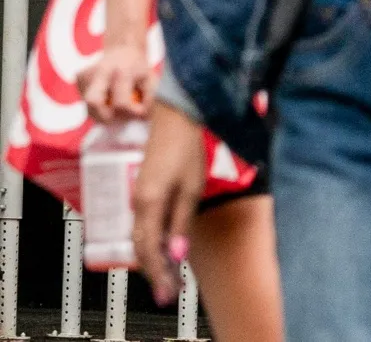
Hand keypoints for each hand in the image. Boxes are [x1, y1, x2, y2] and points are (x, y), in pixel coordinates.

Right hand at [80, 41, 153, 124]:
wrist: (123, 48)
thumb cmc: (138, 67)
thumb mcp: (150, 80)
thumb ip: (148, 100)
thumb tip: (141, 117)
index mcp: (122, 71)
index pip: (121, 103)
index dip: (129, 113)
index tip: (138, 113)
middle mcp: (101, 71)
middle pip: (93, 103)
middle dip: (104, 117)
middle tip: (116, 118)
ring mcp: (86, 74)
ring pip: (87, 106)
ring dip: (100, 112)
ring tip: (114, 104)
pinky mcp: (78, 77)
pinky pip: (84, 101)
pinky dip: (95, 105)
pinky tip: (105, 95)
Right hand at [131, 105, 206, 306]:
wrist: (174, 118)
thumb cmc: (187, 150)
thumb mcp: (190, 189)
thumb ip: (181, 223)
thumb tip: (176, 254)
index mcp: (148, 205)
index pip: (148, 250)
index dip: (159, 275)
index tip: (169, 294)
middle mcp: (137, 204)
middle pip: (142, 247)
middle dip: (156, 272)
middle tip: (171, 292)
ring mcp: (138, 197)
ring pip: (141, 237)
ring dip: (154, 258)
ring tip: (172, 276)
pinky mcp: (144, 191)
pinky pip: (144, 225)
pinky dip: (153, 242)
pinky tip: (165, 248)